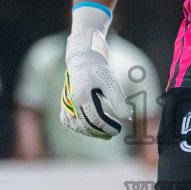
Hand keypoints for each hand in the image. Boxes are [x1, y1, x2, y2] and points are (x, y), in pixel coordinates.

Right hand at [61, 3, 130, 138]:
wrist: (82, 57)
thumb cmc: (97, 67)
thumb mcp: (111, 81)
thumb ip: (118, 99)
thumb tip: (126, 117)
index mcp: (82, 95)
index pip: (95, 119)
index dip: (107, 128)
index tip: (118, 130)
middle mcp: (71, 100)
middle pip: (85, 125)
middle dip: (100, 132)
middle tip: (113, 133)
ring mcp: (65, 102)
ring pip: (75, 125)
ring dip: (89, 132)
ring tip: (103, 133)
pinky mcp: (64, 102)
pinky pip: (66, 120)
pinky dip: (76, 127)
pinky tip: (88, 128)